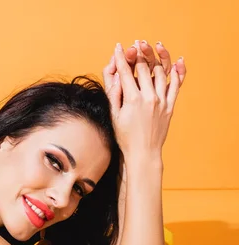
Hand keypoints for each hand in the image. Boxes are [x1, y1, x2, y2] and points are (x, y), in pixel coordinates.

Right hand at [102, 41, 186, 159]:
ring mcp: (161, 101)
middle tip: (135, 44)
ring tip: (153, 47)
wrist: (143, 152)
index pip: (125, 72)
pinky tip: (176, 61)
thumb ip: (115, 94)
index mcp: (132, 99)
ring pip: (160, 72)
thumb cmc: (125, 136)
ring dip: (156, 58)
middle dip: (138, 54)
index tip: (118, 47)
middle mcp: (149, 97)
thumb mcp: (114, 115)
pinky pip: (176, 85)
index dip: (120, 58)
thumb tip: (115, 77)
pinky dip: (177, 72)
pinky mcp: (170, 106)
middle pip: (143, 69)